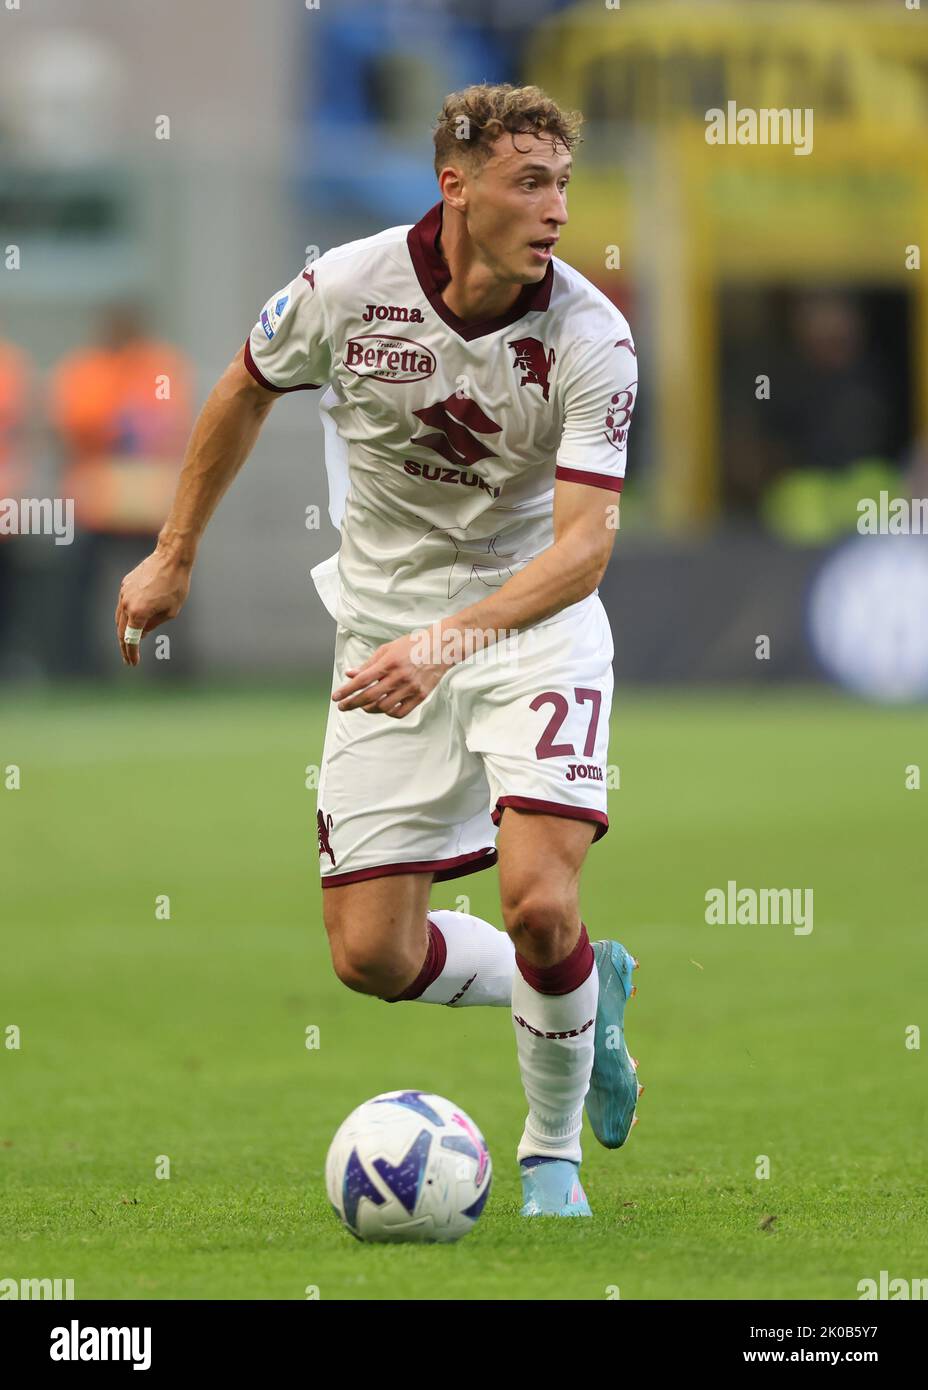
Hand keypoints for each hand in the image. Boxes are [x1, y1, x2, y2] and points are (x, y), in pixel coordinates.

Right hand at [115, 546, 191, 665]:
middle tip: (129, 659)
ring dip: (123, 631)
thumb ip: (153, 624)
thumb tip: (141, 633)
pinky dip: (126, 615)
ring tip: (129, 643)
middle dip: (125, 647)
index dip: (131, 653)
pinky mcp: (125, 584)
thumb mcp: (170, 612)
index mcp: (138, 613)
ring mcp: (124, 593)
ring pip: (119, 617)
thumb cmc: (175, 585)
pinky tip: (132, 622)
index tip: (133, 663)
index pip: (131, 639)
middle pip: (121, 630)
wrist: (170, 558)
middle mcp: (127, 603)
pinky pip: (123, 604)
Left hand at [331, 631, 450, 717]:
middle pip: (369, 696)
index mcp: (389, 663)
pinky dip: (388, 712)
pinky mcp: (420, 696)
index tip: (336, 697)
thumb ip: (368, 664)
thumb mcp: (388, 649)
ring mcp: (410, 688)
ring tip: (364, 705)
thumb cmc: (413, 645)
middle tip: (343, 706)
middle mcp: (399, 677)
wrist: (441, 647)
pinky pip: (400, 712)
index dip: (346, 690)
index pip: (362, 681)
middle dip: (352, 703)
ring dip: (370, 708)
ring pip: (383, 707)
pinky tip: (384, 708)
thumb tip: (350, 674)